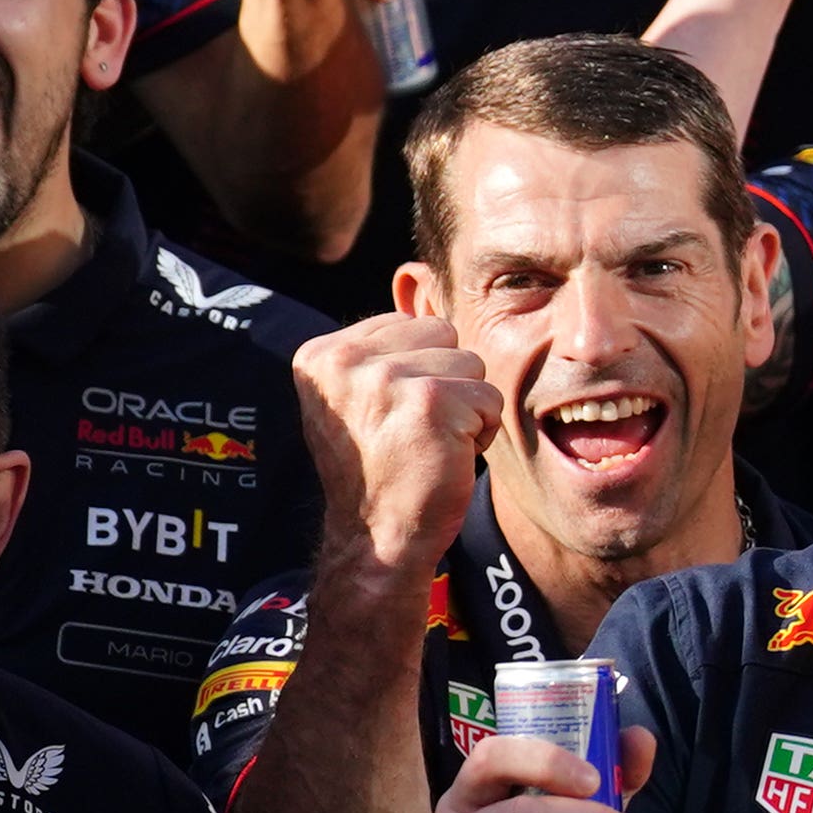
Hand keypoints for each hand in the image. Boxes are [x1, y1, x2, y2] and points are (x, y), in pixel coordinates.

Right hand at [299, 310, 506, 588]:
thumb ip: (384, 345)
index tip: (394, 416)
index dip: (423, 371)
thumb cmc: (382, 466)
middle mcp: (344, 360)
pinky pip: (490, 400)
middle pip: (447, 336)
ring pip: (473, 367)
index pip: (414, 323)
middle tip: (416, 431)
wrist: (378, 534)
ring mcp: (385, 379)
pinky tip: (444, 457)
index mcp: (322, 352)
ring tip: (429, 443)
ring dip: (466, 410)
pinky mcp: (428, 403)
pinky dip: (481, 434)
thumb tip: (418, 278)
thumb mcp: (362, 395)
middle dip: (449, 384)